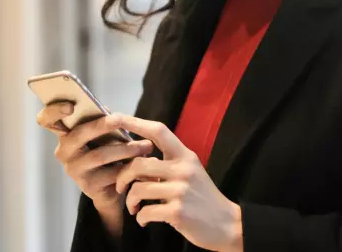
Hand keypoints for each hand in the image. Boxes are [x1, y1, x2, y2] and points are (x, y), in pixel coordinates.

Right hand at [36, 103, 153, 207]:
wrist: (110, 188)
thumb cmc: (106, 151)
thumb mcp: (101, 135)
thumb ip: (100, 120)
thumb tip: (107, 111)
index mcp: (64, 134)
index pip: (46, 120)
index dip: (53, 110)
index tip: (70, 105)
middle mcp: (63, 151)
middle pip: (79, 134)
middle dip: (102, 125)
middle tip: (120, 118)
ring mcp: (74, 170)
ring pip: (99, 155)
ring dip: (126, 149)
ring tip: (146, 146)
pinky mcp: (88, 186)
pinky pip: (111, 174)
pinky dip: (129, 167)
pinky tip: (142, 164)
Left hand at [114, 116, 242, 251]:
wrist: (228, 224)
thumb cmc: (202, 197)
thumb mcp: (189, 172)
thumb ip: (166, 163)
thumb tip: (134, 157)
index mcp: (185, 156)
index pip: (158, 131)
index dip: (134, 122)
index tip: (114, 117)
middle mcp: (183, 170)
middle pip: (139, 164)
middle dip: (123, 177)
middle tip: (121, 188)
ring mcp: (181, 191)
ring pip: (138, 189)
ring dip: (130, 200)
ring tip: (134, 207)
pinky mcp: (178, 212)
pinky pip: (146, 211)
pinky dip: (140, 217)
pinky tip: (144, 219)